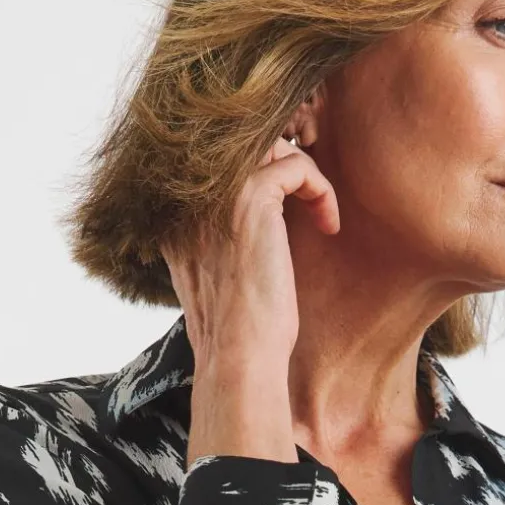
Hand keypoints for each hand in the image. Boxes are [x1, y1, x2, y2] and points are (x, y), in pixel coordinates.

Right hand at [158, 133, 339, 464]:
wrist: (240, 360)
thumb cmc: (241, 334)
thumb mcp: (225, 278)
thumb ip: (227, 240)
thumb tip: (269, 218)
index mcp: (175, 217)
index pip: (220, 164)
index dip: (265, 174)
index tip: (293, 206)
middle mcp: (187, 198)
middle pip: (244, 145)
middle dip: (287, 164)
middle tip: (312, 199)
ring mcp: (215, 195)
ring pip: (272, 147)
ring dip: (306, 175)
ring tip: (321, 214)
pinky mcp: (249, 200)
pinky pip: (297, 164)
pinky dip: (321, 189)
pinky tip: (328, 225)